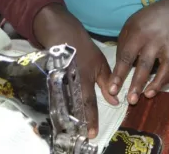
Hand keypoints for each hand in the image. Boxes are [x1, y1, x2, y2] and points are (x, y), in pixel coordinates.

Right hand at [33, 6, 115, 137]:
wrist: (62, 34)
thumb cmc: (84, 49)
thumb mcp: (100, 63)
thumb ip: (107, 83)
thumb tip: (116, 101)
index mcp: (84, 79)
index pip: (89, 103)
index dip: (91, 119)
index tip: (93, 133)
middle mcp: (71, 83)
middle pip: (75, 107)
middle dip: (79, 122)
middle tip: (83, 135)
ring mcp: (60, 82)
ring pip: (65, 104)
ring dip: (70, 117)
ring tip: (74, 130)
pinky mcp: (52, 80)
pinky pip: (57, 97)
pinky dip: (61, 106)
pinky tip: (63, 115)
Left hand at [108, 0, 168, 104]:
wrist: (167, 14)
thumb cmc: (141, 25)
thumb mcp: (127, 30)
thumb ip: (123, 50)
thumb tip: (118, 75)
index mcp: (137, 34)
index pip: (127, 57)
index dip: (119, 74)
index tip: (112, 89)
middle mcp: (155, 40)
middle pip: (146, 63)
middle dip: (138, 83)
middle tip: (131, 100)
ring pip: (166, 67)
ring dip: (157, 83)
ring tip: (147, 95)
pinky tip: (159, 88)